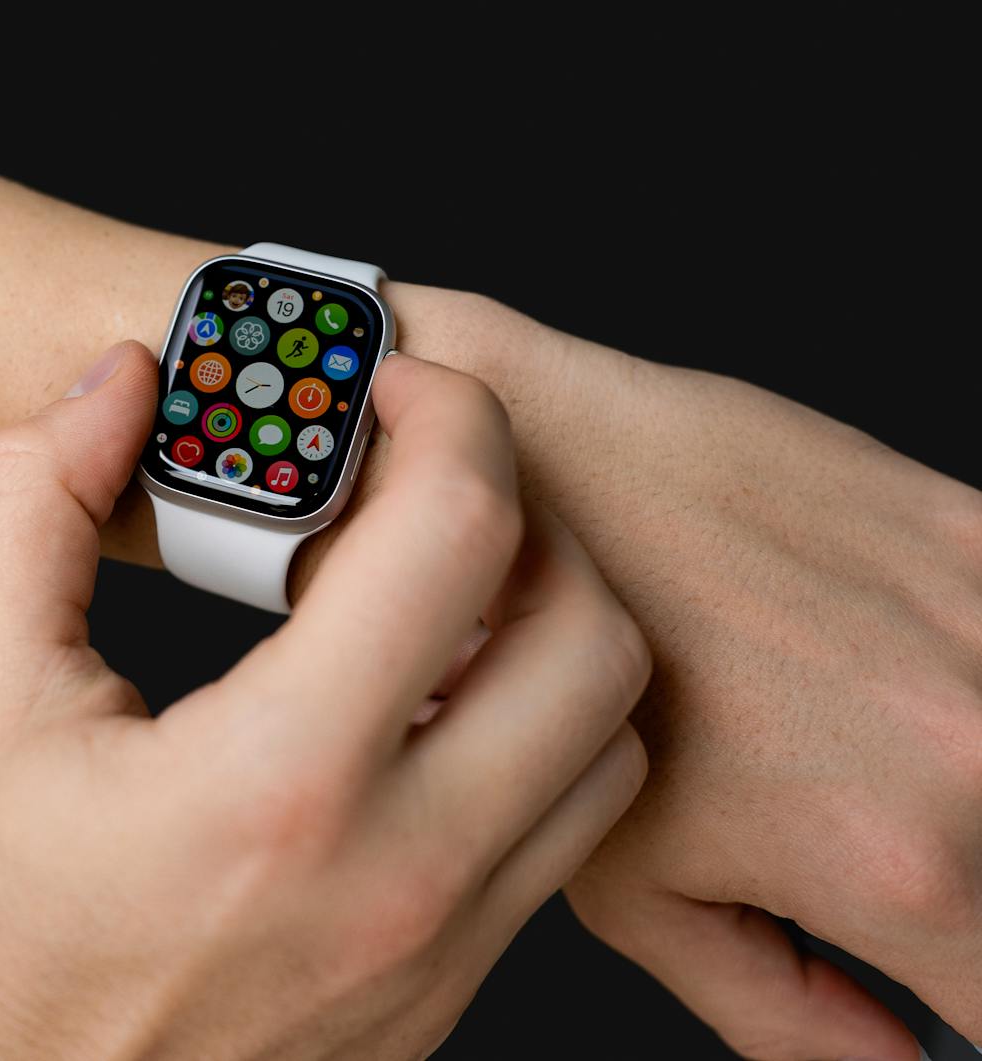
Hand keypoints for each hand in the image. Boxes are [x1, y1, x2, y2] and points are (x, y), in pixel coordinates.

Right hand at [0, 344, 650, 1059]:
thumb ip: (36, 503)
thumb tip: (121, 382)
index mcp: (277, 783)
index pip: (461, 534)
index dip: (443, 414)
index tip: (384, 391)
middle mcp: (400, 874)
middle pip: (593, 630)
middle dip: (520, 514)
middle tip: (416, 484)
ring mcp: (444, 951)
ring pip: (610, 739)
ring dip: (547, 629)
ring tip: (423, 595)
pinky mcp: (450, 993)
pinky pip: (562, 832)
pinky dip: (532, 732)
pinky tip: (414, 708)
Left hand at [335, 291, 981, 1058]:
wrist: (520, 452)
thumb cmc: (536, 666)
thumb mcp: (633, 879)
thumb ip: (780, 1006)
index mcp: (908, 861)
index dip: (966, 1003)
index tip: (926, 985)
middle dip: (964, 909)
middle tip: (865, 858)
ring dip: (964, 793)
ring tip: (846, 763)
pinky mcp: (977, 531)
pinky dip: (961, 690)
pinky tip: (873, 681)